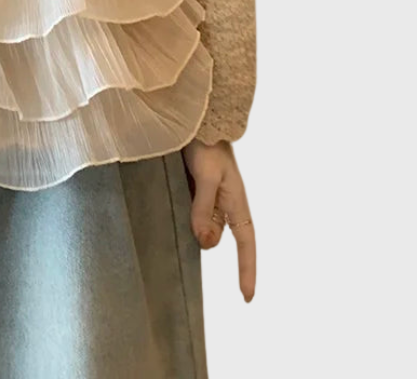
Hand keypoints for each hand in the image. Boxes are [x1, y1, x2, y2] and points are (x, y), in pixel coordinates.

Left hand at [181, 138, 255, 301]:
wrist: (197, 120)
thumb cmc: (206, 146)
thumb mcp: (206, 178)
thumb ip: (204, 208)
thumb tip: (206, 243)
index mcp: (236, 201)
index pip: (246, 243)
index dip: (247, 270)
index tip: (247, 297)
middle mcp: (226, 202)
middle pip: (217, 235)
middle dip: (203, 237)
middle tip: (184, 216)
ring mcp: (210, 196)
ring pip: (202, 224)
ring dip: (190, 224)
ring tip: (174, 203)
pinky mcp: (196, 188)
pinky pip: (192, 211)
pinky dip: (184, 214)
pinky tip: (170, 207)